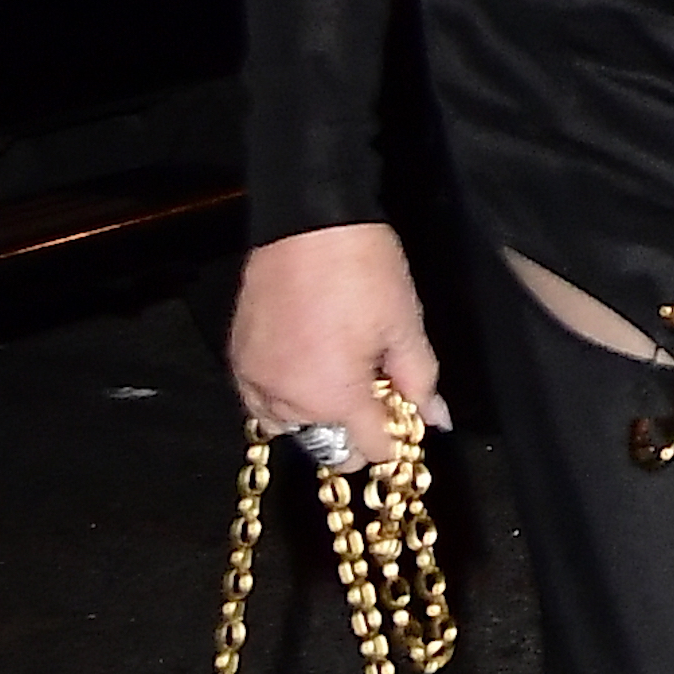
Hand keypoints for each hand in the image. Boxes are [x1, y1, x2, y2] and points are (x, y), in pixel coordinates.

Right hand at [228, 222, 449, 467]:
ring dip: (316, 419)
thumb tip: (434, 418)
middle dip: (355, 432)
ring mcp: (258, 380)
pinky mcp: (239, 358)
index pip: (372, 450)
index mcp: (338, 397)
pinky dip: (281, 401)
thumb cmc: (363, 270)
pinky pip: (257, 404)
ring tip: (336, 383)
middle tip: (373, 395)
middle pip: (330, 448)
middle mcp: (292, 400)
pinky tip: (303, 377)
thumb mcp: (405, 327)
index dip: (394, 439)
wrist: (310, 223)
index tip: (401, 422)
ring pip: (290, 429)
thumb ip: (420, 382)